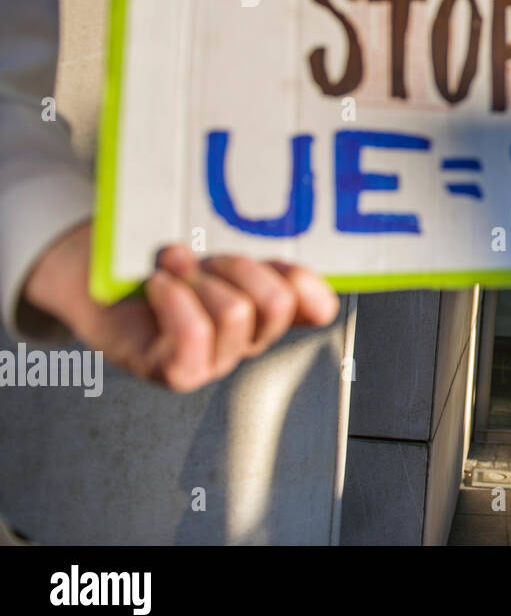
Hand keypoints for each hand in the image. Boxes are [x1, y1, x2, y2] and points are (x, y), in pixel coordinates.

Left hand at [20, 221, 338, 392]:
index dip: (308, 283)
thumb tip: (308, 285)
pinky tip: (159, 285)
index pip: (316, 307)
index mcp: (265, 308)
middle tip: (204, 256)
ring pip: (236, 312)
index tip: (281, 258)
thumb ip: (255, 253)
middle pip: (278, 304)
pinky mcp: (177, 373)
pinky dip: (175, 300)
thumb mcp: (209, 243)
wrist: (90, 273)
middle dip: (238, 267)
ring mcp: (213, 362)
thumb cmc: (152, 256)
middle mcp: (246, 341)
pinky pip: (195, 334)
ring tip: (170, 266)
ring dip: (197, 278)